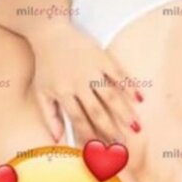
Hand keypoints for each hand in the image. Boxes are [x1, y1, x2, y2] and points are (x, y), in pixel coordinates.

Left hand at [31, 24, 142, 144]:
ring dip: (124, 112)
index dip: (90, 135)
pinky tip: (140, 98)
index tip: (100, 149)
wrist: (50, 32)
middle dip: (111, 129)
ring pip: (111, 95)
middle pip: (97, 111)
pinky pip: (118, 74)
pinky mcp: (101, 57)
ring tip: (136, 126)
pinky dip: (130, 86)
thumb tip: (57, 140)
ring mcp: (91, 69)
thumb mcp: (42, 91)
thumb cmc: (46, 65)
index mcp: (63, 92)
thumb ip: (49, 116)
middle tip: (122, 143)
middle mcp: (78, 82)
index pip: (79, 119)